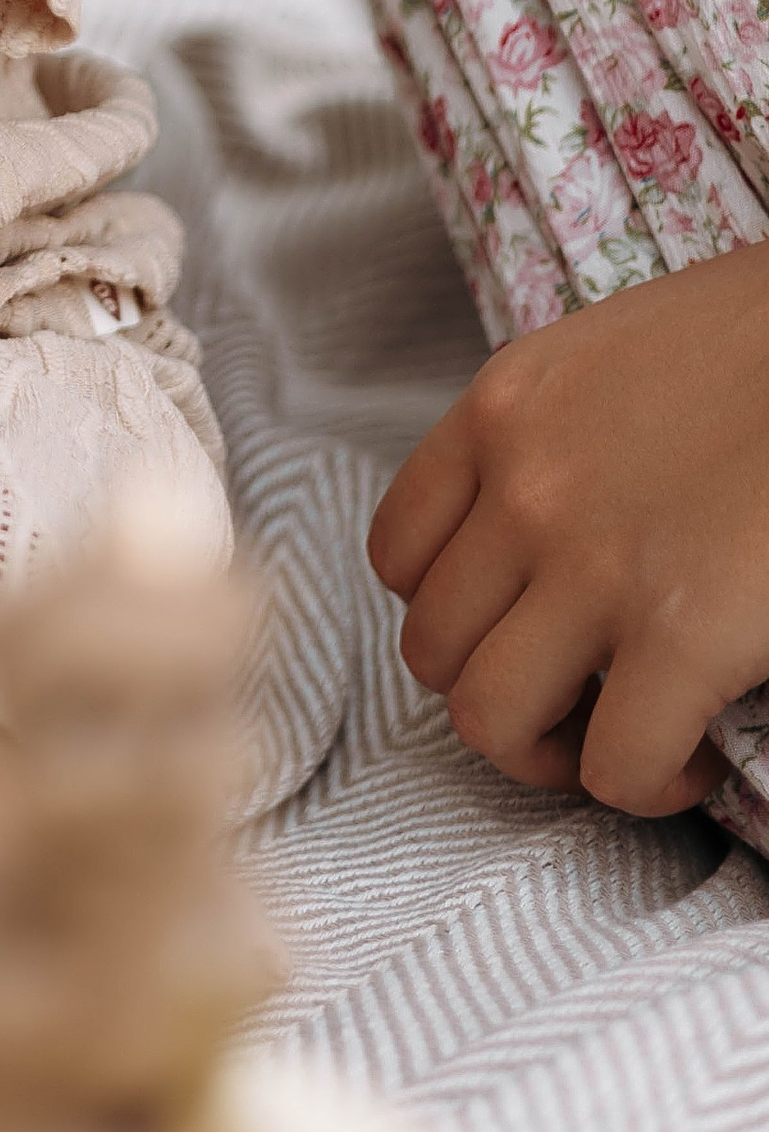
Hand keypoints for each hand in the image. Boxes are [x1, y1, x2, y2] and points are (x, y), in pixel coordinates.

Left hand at [367, 241, 768, 814]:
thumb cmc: (762, 346)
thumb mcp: (617, 358)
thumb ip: (559, 438)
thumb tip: (550, 541)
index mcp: (504, 408)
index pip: (399, 552)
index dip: (454, 615)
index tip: (519, 630)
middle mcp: (522, 485)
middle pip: (432, 650)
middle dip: (496, 694)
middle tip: (575, 704)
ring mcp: (591, 561)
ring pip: (489, 719)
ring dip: (552, 754)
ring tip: (622, 739)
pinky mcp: (680, 631)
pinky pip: (616, 764)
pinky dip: (648, 786)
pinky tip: (695, 755)